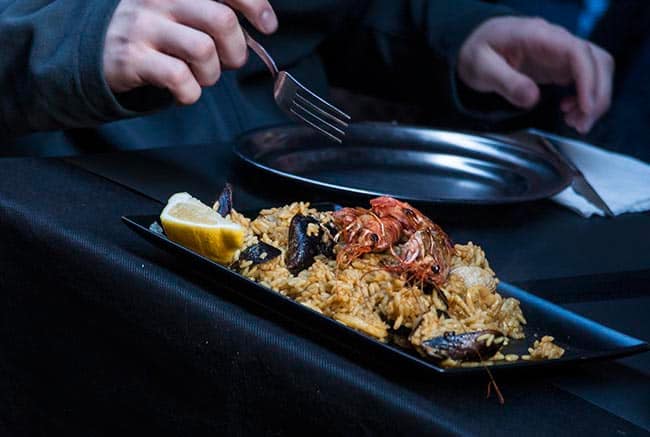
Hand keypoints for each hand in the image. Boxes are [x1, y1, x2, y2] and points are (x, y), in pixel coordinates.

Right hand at [103, 0, 277, 104]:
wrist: (98, 48)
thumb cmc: (156, 30)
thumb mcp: (184, 8)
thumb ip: (215, 9)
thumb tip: (261, 24)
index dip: (255, 5)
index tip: (268, 26)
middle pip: (222, 20)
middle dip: (236, 50)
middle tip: (229, 61)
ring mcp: (143, 25)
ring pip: (204, 51)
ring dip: (212, 74)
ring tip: (200, 75)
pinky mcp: (131, 57)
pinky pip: (180, 79)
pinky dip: (190, 93)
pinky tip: (183, 90)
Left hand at [458, 17, 613, 133]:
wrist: (474, 46)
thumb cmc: (476, 53)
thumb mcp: (482, 68)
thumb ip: (506, 82)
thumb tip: (532, 98)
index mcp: (537, 35)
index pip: (577, 52)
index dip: (587, 79)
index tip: (585, 106)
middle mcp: (555, 41)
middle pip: (597, 60)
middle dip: (597, 94)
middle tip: (582, 124)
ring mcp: (560, 52)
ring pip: (596, 70)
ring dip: (594, 98)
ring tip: (576, 123)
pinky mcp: (559, 65)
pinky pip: (584, 79)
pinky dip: (584, 98)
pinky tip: (569, 112)